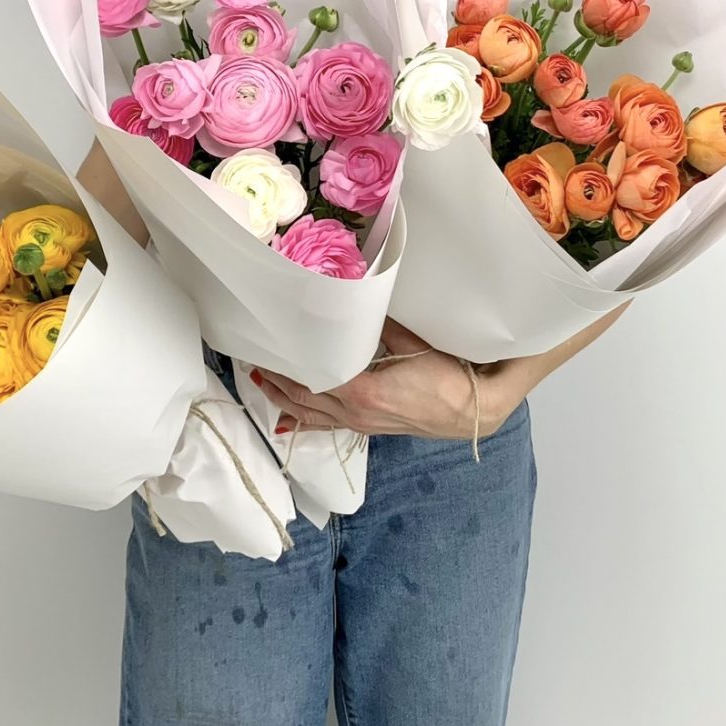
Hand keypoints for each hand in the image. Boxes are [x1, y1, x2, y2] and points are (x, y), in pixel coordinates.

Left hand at [253, 320, 518, 440]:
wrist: (472, 412)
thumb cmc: (446, 377)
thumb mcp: (413, 343)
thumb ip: (382, 325)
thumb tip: (359, 298)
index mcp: (361, 391)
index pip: (313, 377)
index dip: (288, 365)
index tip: (268, 349)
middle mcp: (354, 412)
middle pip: (304, 397)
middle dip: (276, 380)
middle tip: (253, 362)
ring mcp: (360, 423)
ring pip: (311, 415)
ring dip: (283, 400)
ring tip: (259, 384)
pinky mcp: (368, 427)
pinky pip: (327, 427)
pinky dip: (304, 423)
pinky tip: (285, 426)